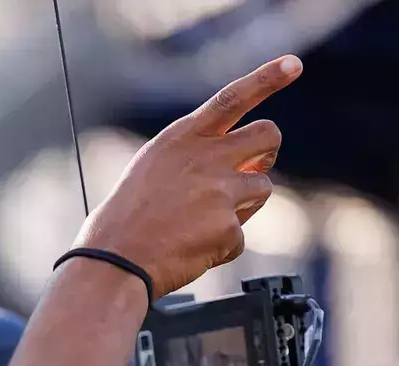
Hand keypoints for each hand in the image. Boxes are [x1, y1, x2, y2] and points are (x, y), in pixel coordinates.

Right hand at [74, 55, 302, 298]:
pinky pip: (240, 235)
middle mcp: (205, 157)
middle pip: (268, 135)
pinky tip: (192, 248)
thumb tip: (244, 163)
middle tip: (251, 168)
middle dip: (266, 151)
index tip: (293, 65)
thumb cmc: (125, 219)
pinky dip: (221, 245)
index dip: (267, 78)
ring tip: (201, 222)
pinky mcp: (229, 226)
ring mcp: (220, 191)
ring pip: (261, 188)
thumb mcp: (152, 169)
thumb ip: (195, 157)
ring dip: (242, 205)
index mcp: (181, 139)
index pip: (232, 98)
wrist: (113, 260)